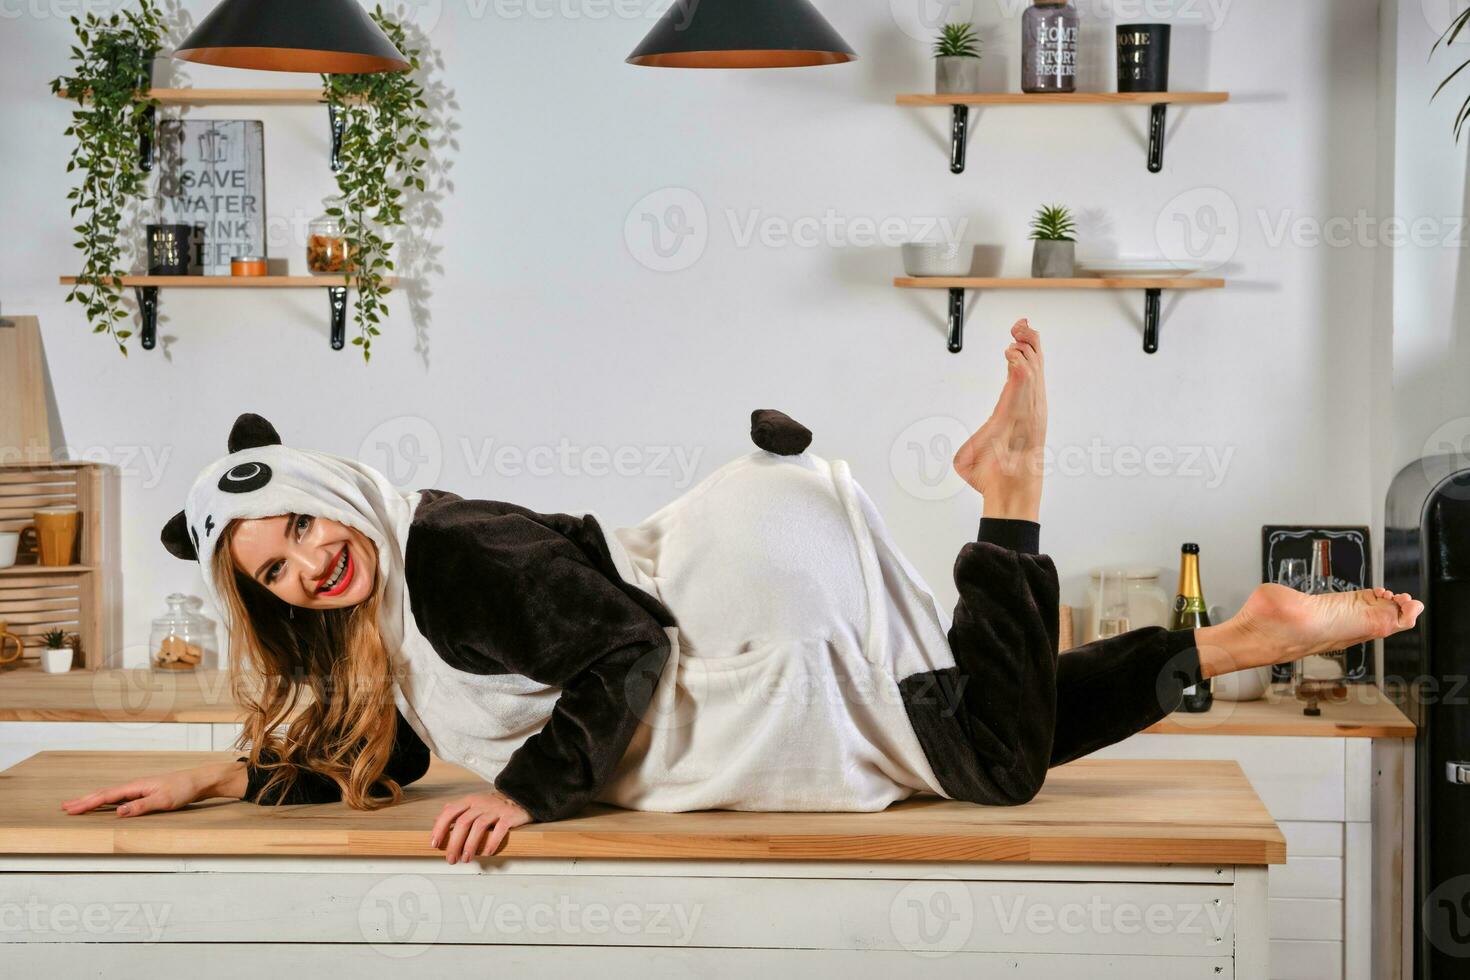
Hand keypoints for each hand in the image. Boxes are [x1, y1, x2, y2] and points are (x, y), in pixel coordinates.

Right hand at [59, 761, 240, 817]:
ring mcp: (139, 788)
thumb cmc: (183, 790)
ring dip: (94, 800)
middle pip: (104, 793)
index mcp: (136, 786)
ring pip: (111, 795)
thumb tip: (117, 812)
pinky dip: (107, 800)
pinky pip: (120, 796)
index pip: (106, 796)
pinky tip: (105, 804)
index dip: (87, 803)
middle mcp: (135, 785)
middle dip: (84, 801)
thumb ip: (140, 807)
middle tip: (65, 807)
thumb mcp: (163, 801)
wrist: (199, 781)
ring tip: (78, 805)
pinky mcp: (145, 792)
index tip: (71, 809)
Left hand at [430, 790, 531, 863]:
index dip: (440, 828)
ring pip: (479, 826)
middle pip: (463, 822)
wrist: (520, 797)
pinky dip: (492, 842)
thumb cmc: (493, 805)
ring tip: (466, 859)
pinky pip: (499, 829)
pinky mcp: (509, 816)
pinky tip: (487, 853)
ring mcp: (495, 809)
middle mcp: (481, 803)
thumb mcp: (473, 804)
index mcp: (470, 800)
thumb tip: (436, 821)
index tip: (435, 844)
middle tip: (451, 859)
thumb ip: (455, 811)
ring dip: (470, 845)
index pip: (450, 811)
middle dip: (454, 843)